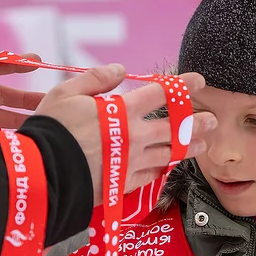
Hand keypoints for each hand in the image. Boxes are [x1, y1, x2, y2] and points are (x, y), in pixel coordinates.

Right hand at [34, 65, 216, 203]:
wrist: (43, 172)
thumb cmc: (51, 129)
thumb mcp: (66, 93)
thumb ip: (95, 79)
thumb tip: (121, 70)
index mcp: (122, 111)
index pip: (161, 94)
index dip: (182, 86)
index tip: (199, 81)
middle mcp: (134, 137)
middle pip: (175, 129)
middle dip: (196, 123)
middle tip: (212, 120)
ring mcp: (132, 163)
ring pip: (169, 155)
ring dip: (188, 148)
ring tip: (202, 146)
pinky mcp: (124, 184)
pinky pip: (151, 175)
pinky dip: (163, 168)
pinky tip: (169, 166)